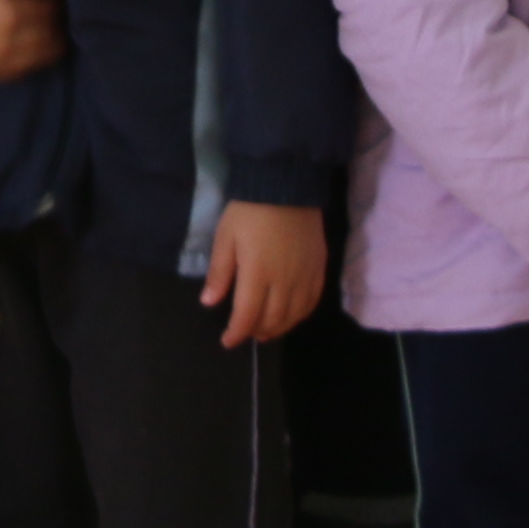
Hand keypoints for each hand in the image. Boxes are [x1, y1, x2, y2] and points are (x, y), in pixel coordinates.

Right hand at [0, 0, 70, 83]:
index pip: (50, 10)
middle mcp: (6, 42)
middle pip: (52, 36)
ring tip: (45, 29)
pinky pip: (25, 71)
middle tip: (53, 12)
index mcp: (6, 11)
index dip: (57, 1)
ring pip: (44, 58)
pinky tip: (29, 45)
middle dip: (58, 23)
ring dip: (51, 43)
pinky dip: (34, 59)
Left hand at [198, 201, 326, 346]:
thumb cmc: (249, 210)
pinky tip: (291, 315)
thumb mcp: (225, 237)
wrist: (286, 185)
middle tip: (246, 333)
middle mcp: (284, 281)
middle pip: (272, 320)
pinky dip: (300, 315)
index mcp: (257, 274)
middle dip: (256, 331)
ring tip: (266, 330)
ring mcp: (305, 276)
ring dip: (278, 328)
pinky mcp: (319, 268)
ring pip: (294, 316)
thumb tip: (209, 303)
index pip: (247, 316)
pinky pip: (312, 302)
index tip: (228, 341)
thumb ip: (219, 273)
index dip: (236, 333)